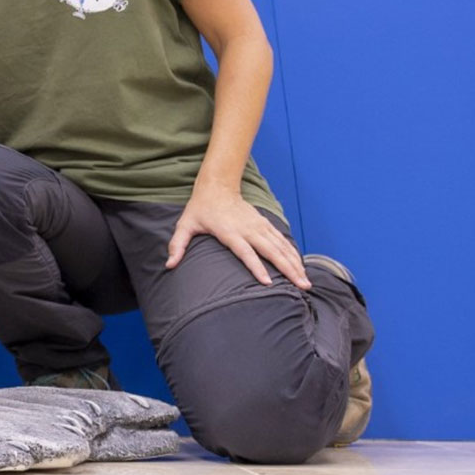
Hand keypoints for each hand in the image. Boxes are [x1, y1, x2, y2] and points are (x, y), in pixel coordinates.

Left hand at [166, 187, 310, 288]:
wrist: (217, 186)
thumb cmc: (199, 210)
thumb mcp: (185, 226)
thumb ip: (177, 245)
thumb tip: (169, 265)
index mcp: (230, 232)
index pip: (246, 253)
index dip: (256, 267)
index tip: (268, 283)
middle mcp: (248, 229)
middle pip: (271, 251)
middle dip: (287, 269)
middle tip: (302, 287)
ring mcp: (258, 226)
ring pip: (281, 246)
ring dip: (295, 263)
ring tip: (305, 281)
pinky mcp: (264, 224)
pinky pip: (281, 240)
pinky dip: (292, 252)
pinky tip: (300, 266)